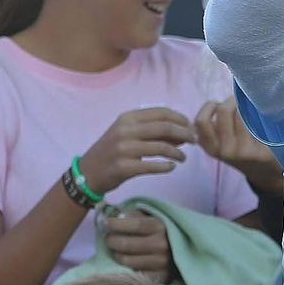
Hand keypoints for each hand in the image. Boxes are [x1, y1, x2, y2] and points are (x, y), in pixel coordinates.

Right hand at [78, 108, 194, 195]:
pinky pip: (152, 165)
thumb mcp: (128, 134)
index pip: (161, 112)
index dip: (180, 118)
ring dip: (177, 153)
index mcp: (128, 118)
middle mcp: (125, 130)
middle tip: (194, 141)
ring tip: (183, 158)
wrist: (89, 172)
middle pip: (164, 127)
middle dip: (184, 133)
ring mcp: (124, 149)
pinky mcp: (124, 167)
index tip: (191, 126)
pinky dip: (166, 166)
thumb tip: (182, 131)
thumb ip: (153, 131)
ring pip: (161, 147)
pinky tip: (172, 167)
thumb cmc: (113, 151)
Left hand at [105, 209, 175, 283]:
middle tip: (108, 239)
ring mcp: (161, 262)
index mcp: (160, 226)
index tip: (106, 223)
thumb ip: (133, 215)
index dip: (116, 224)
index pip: (134, 225)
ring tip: (116, 251)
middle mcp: (162, 244)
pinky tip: (125, 263)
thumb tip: (115, 218)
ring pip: (127, 260)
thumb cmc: (157, 231)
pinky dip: (126, 269)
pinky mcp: (160, 277)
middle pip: (126, 244)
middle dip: (111, 240)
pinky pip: (134, 274)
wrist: (179, 250)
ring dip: (116, 255)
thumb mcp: (149, 217)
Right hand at [195, 98, 283, 194]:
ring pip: (241, 114)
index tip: (217, 104)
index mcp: (210, 147)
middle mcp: (223, 150)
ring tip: (251, 107)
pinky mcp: (258, 151)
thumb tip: (215, 103)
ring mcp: (241, 151)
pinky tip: (261, 117)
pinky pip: (257, 123)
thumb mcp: (221, 143)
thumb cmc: (241, 150)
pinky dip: (259, 115)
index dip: (209, 106)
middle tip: (239, 100)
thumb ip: (214, 127)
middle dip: (231, 99)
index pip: (201, 121)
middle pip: (223, 111)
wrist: (263, 172)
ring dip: (246, 105)